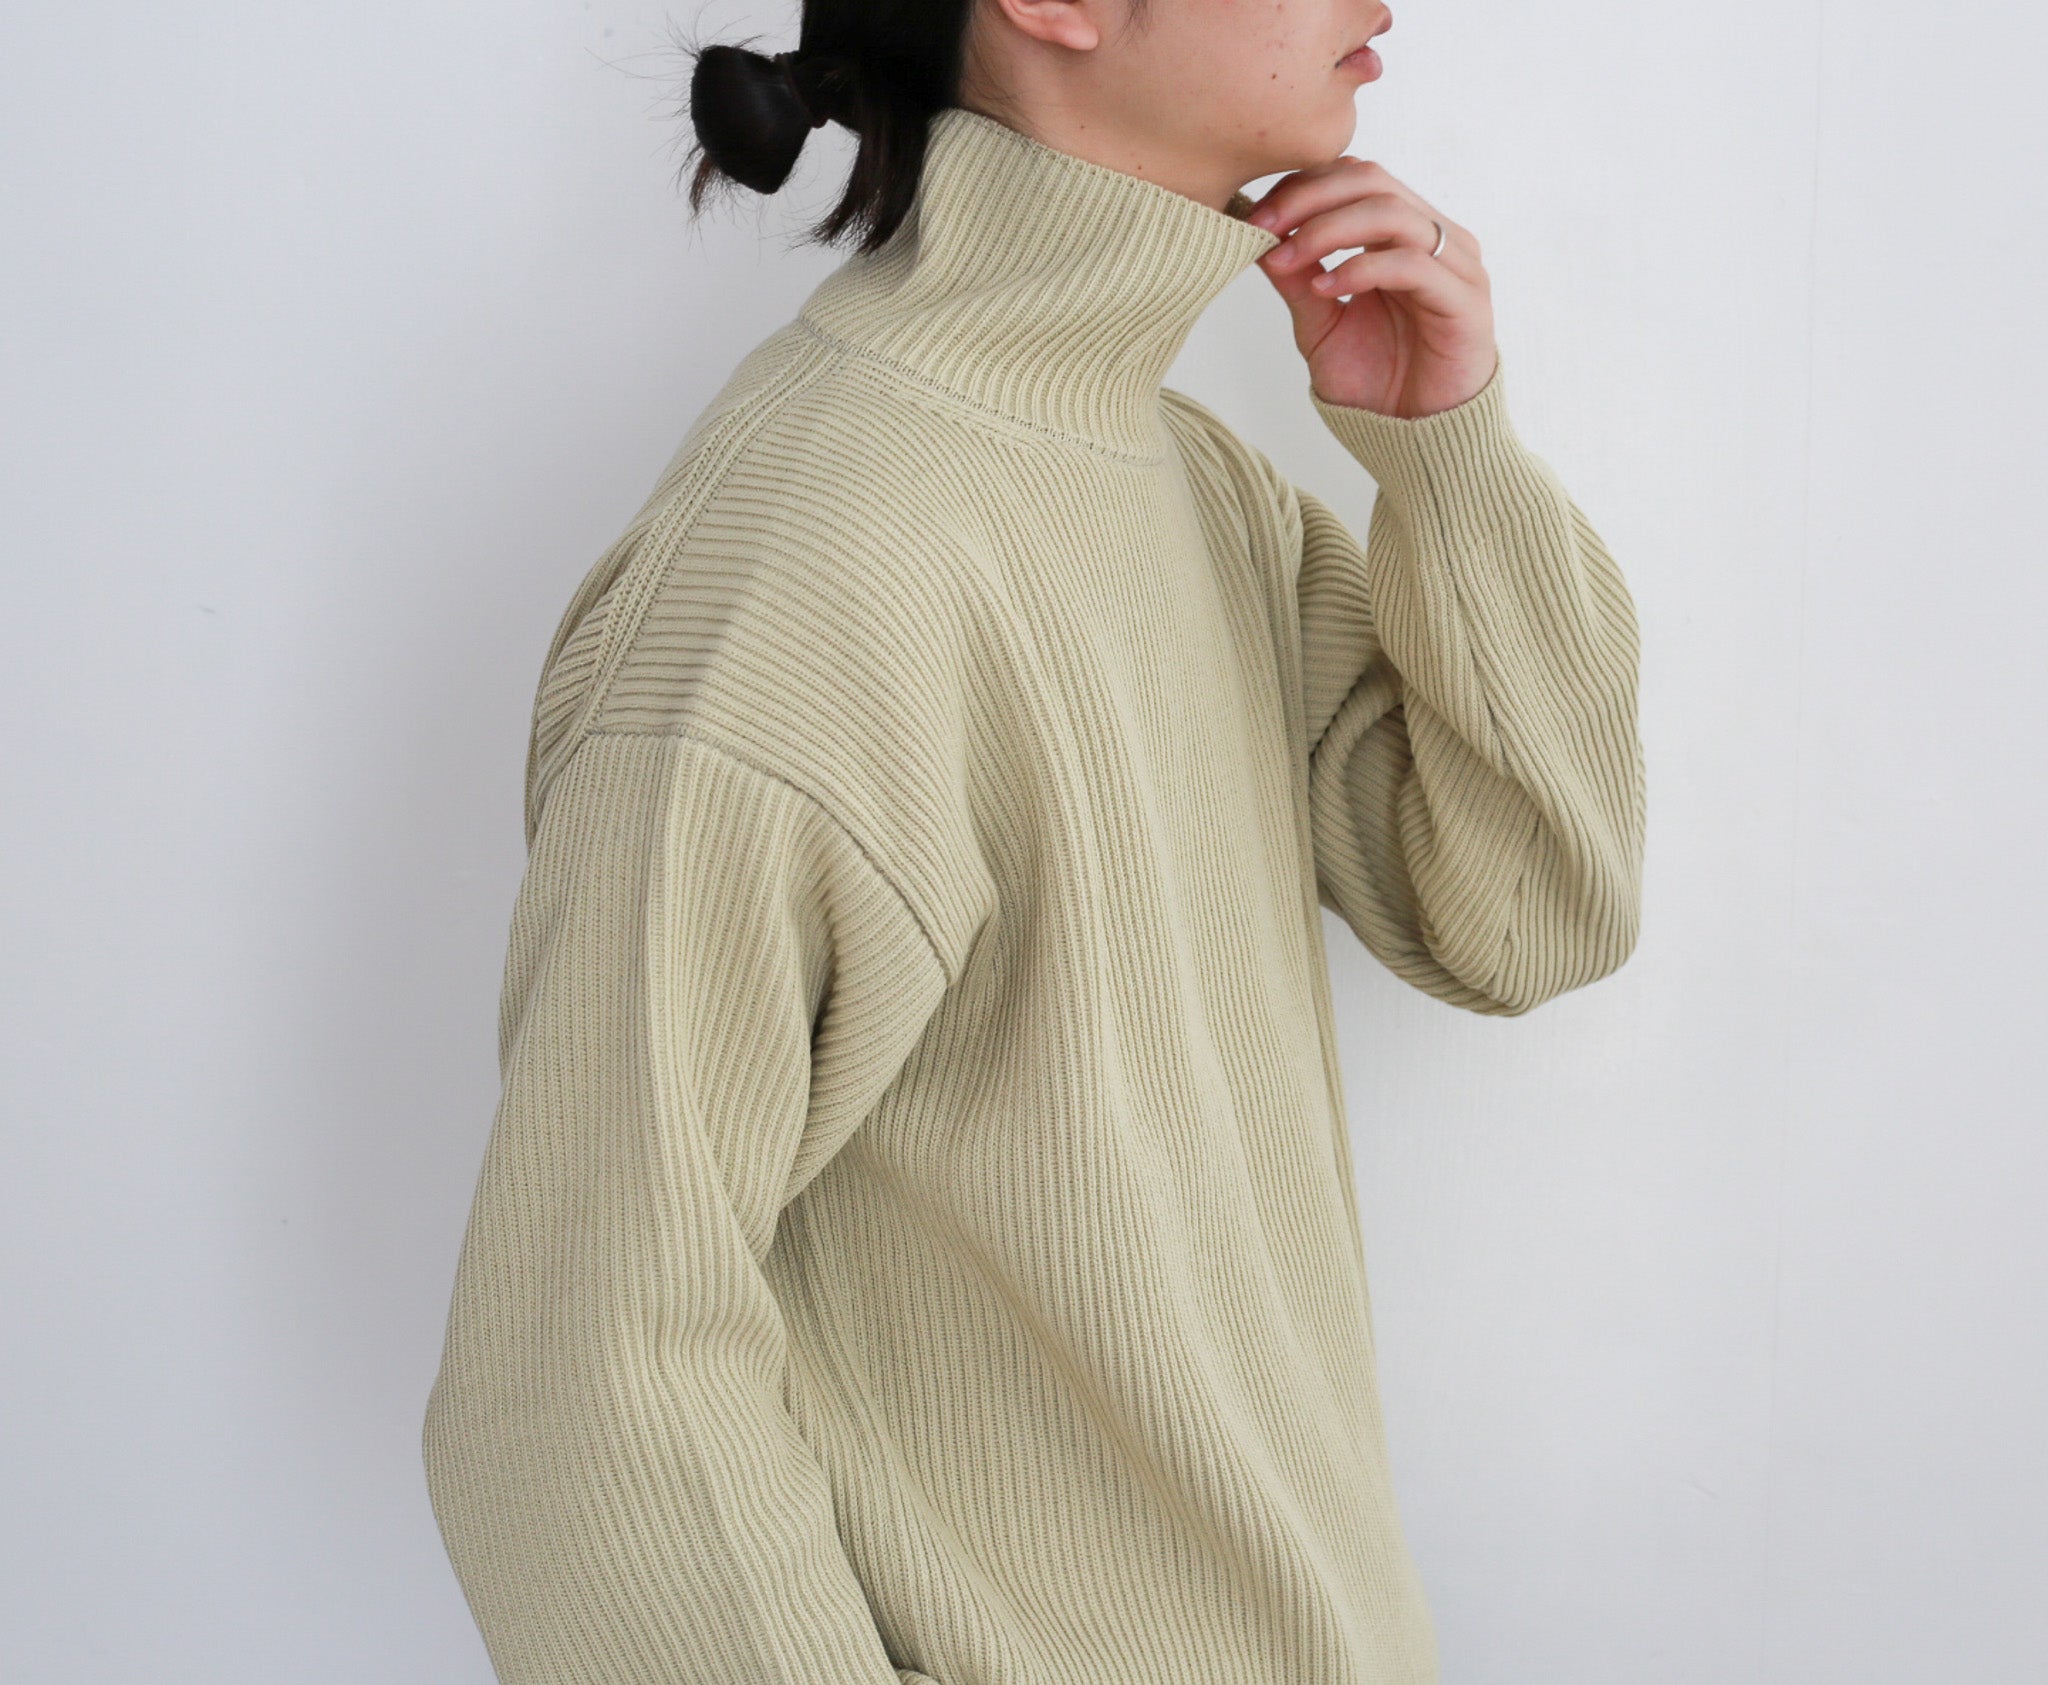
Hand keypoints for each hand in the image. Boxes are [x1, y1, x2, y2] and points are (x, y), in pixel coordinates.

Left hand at [1247, 156, 1497, 418]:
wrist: (1417, 440)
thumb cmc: (1378, 383)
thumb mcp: (1320, 324)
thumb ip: (1297, 279)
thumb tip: (1258, 237)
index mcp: (1403, 234)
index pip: (1354, 178)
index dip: (1303, 187)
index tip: (1254, 216)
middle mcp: (1434, 238)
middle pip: (1371, 181)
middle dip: (1310, 199)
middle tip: (1264, 227)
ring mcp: (1455, 265)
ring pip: (1391, 213)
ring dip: (1329, 230)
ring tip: (1288, 259)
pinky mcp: (1466, 300)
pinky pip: (1412, 265)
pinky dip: (1361, 269)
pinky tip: (1325, 289)